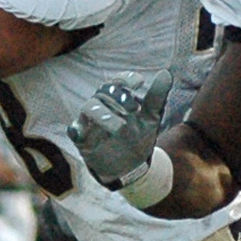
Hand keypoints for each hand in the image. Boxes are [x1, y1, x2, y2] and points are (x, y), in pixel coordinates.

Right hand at [67, 69, 172, 188]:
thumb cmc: (138, 137)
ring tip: (118, 126)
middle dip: (116, 96)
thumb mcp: (150, 119)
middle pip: (103, 92)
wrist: (130, 167)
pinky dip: (76, 129)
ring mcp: (90, 121)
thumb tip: (166, 73)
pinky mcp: (82, 138)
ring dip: (102, 113)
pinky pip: (74, 130)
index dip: (126, 79)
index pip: (119, 81)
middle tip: (131, 108)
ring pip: (89, 107)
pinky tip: (79, 132)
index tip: (139, 82)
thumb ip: (156, 97)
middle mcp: (103, 105)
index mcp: (118, 98)